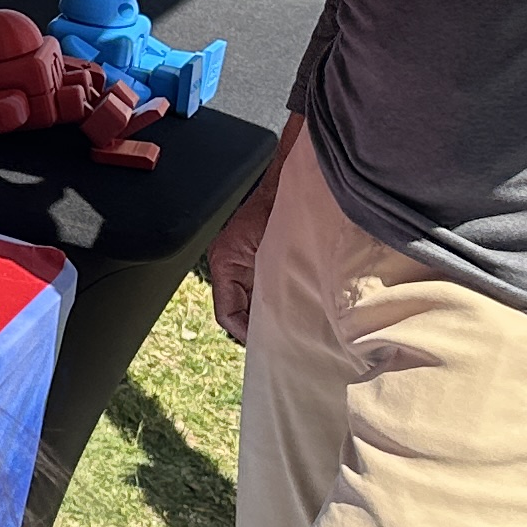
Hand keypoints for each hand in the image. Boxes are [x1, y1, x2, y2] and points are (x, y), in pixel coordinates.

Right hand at [205, 119, 301, 345]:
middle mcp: (231, 265)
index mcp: (226, 263)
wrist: (297, 180)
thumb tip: (278, 322)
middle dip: (260, 327)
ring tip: (294, 331)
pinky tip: (300, 310)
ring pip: (253, 302)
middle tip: (284, 345)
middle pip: (239, 311)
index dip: (246, 333)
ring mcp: (246, 263)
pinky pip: (265, 290)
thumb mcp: (276, 252)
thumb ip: (271, 287)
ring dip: (272, 315)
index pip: (227, 313)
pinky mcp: (262, 260)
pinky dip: (280, 302)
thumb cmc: (283, 206)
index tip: (268, 346)